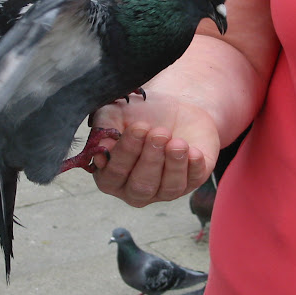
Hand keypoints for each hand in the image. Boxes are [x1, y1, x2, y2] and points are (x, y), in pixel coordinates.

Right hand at [91, 91, 219, 206]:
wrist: (174, 104)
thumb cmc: (139, 112)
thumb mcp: (115, 113)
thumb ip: (103, 129)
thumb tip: (102, 153)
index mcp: (111, 176)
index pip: (114, 175)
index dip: (126, 152)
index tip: (139, 127)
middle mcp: (136, 189)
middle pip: (141, 187)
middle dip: (151, 160)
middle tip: (159, 132)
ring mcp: (164, 189)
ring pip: (169, 188)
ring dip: (173, 163)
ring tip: (177, 141)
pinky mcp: (191, 181)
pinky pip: (193, 180)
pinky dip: (193, 166)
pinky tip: (193, 150)